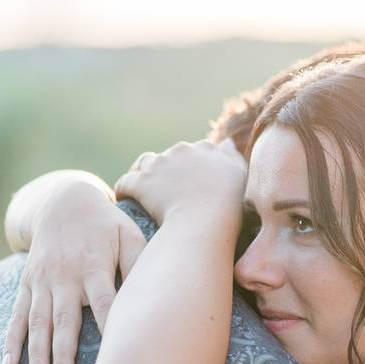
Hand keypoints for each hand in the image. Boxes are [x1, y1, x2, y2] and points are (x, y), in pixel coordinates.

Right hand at [2, 181, 147, 363]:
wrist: (64, 201)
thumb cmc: (107, 225)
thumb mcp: (129, 234)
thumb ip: (138, 263)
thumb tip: (151, 293)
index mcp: (94, 266)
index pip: (104, 301)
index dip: (109, 326)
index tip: (113, 356)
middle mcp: (65, 276)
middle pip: (65, 319)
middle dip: (63, 353)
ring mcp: (43, 281)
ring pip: (38, 322)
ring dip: (37, 354)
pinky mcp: (27, 284)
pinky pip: (17, 314)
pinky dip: (11, 340)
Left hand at [116, 138, 245, 226]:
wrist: (206, 222)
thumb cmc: (229, 205)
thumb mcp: (240, 176)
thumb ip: (232, 156)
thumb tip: (226, 141)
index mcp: (205, 149)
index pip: (193, 152)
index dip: (189, 167)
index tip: (188, 183)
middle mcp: (181, 151)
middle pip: (168, 157)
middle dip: (166, 170)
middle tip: (168, 193)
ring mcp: (159, 165)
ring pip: (145, 165)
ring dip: (144, 176)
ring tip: (144, 194)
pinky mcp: (140, 182)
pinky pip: (125, 183)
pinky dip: (124, 191)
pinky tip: (125, 200)